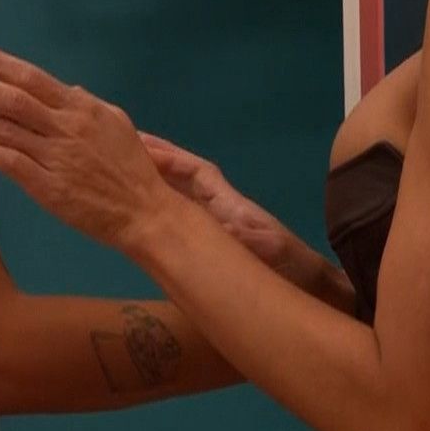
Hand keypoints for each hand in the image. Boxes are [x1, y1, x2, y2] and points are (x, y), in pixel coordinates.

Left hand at [0, 39, 178, 249]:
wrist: (145, 211)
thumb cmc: (133, 168)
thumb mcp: (115, 123)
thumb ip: (85, 105)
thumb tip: (65, 89)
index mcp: (80, 108)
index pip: (30, 77)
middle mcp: (65, 127)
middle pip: (10, 98)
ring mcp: (55, 157)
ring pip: (3, 127)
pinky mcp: (48, 187)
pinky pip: (7, 162)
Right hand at [138, 133, 311, 283]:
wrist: (308, 285)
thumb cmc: (289, 264)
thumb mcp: (267, 248)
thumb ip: (243, 235)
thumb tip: (215, 226)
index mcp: (228, 203)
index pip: (194, 170)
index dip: (168, 157)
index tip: (139, 145)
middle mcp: (218, 208)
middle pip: (181, 176)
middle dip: (155, 160)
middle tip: (121, 148)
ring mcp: (215, 224)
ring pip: (178, 196)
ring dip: (154, 182)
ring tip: (123, 175)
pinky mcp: (213, 243)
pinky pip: (179, 221)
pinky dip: (159, 211)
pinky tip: (142, 215)